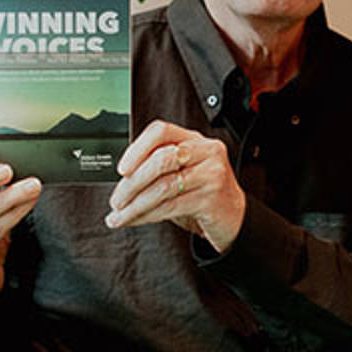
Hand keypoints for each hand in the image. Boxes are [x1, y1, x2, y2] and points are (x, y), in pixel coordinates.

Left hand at [107, 120, 244, 251]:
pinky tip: (135, 220)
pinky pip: (170, 206)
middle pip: (160, 159)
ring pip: (163, 186)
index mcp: (195, 140)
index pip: (161, 132)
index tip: (121, 169)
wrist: (235, 218)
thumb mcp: (183, 173)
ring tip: (120, 214)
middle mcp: (206, 152)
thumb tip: (122, 180)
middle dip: (132, 183)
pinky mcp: (211, 198)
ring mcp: (211, 174)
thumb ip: (159, 168)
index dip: (137, 148)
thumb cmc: (203, 194)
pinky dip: (147, 215)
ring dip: (135, 204)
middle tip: (116, 199)